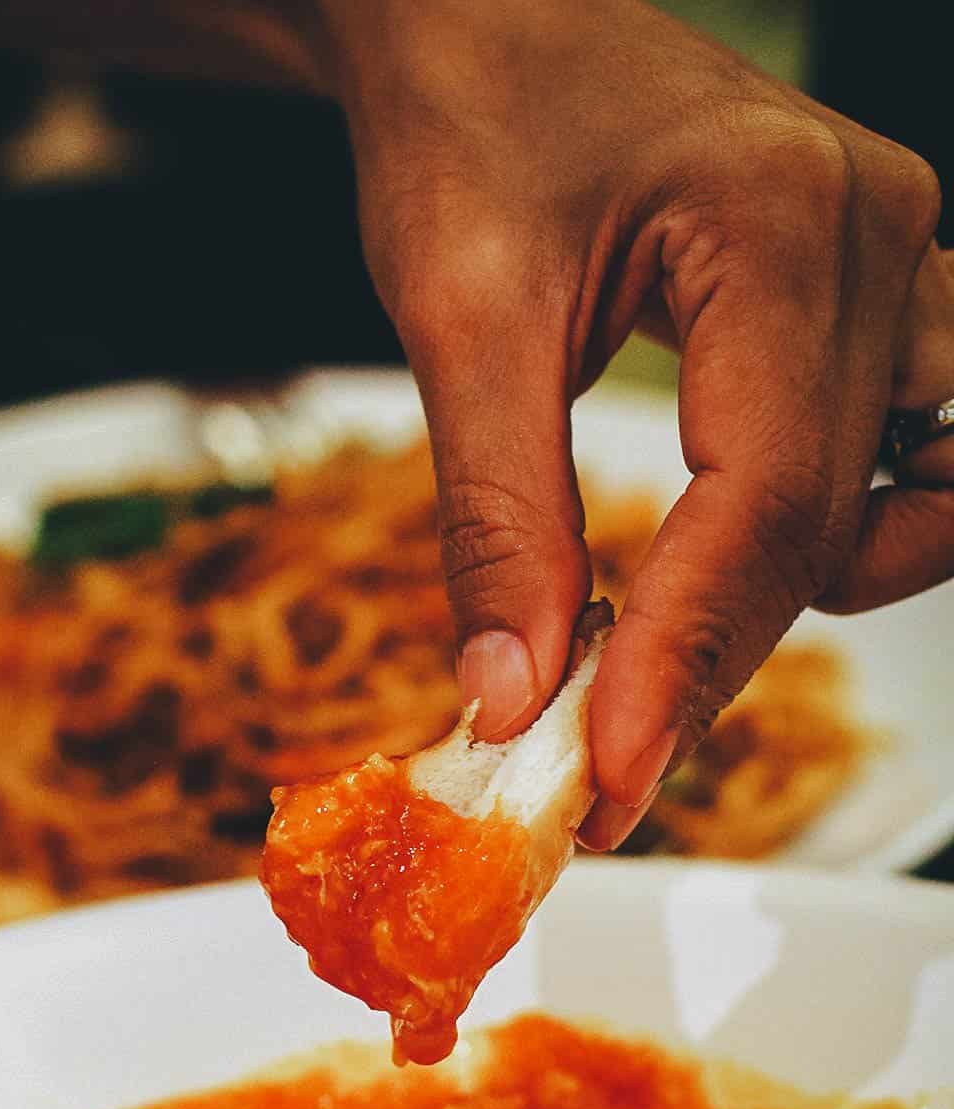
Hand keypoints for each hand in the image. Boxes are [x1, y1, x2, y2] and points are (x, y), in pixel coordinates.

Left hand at [312, 0, 953, 845]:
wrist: (494, 22)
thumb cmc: (473, 120)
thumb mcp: (460, 316)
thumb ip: (497, 519)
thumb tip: (514, 695)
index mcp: (781, 222)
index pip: (760, 498)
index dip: (685, 659)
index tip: (608, 774)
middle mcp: (877, 240)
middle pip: (821, 527)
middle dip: (705, 664)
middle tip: (595, 766)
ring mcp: (899, 268)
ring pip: (890, 508)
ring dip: (782, 602)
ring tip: (653, 637)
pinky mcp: (879, 302)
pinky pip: (911, 458)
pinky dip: (834, 534)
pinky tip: (735, 556)